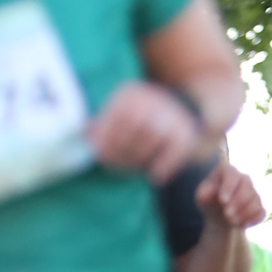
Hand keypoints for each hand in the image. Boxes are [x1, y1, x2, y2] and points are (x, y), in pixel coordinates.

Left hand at [86, 78, 205, 182]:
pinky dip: (163, 166)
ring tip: (135, 169)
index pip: (115, 116)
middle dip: (121, 151)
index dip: (106, 140)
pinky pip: (173, 150)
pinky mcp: (186, 132)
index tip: (101, 158)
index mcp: (130, 94)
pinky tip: (154, 177)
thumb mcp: (118, 117)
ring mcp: (170, 114)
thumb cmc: (138, 123)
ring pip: (151, 135)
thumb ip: (100, 126)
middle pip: (132, 125)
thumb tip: (85, 135)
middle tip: (118, 168)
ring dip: (139, 158)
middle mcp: (151, 99)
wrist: (180, 116)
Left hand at [194, 157, 263, 231]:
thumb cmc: (210, 201)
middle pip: (246, 184)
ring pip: (254, 199)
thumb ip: (204, 194)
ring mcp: (253, 191)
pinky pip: (260, 211)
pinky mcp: (259, 205)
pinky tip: (240, 223)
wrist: (219, 215)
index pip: (231, 173)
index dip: (229, 186)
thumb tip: (206, 194)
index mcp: (228, 171)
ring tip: (230, 220)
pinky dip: (250, 219)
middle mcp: (243, 178)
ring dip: (242, 212)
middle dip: (237, 201)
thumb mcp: (202, 197)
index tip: (222, 200)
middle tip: (227, 214)